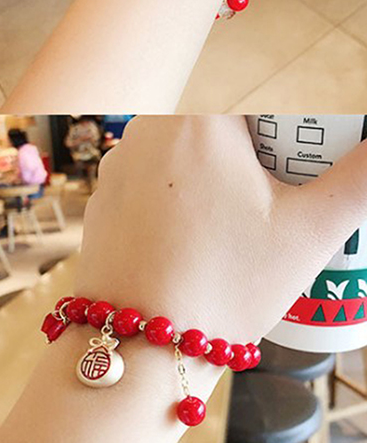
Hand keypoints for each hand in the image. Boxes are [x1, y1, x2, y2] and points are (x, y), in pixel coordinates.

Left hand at [76, 116, 366, 340]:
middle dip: (255, 151)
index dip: (287, 127)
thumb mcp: (311, 229)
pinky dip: (176, 191)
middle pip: (218, 121)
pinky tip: (195, 234)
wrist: (141, 343)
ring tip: (240, 220)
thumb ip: (362, 176)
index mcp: (197, 119)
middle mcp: (146, 128)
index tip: (300, 163)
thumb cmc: (226, 284)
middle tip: (278, 194)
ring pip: (181, 147)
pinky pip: (149, 176)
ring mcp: (118, 162)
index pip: (257, 98)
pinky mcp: (102, 193)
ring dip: (215, 168)